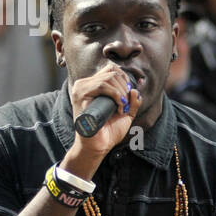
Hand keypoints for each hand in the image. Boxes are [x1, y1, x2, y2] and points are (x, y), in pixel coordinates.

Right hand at [62, 63, 143, 177]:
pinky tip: (119, 107)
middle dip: (125, 88)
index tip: (128, 95)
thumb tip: (135, 90)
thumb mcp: (126, 113)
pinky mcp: (80, 95)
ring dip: (121, 93)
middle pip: (112, 72)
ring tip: (122, 107)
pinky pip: (102, 86)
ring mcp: (81, 89)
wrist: (99, 146)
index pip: (111, 69)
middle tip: (126, 104)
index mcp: (93, 85)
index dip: (124, 79)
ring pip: (108, 78)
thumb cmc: (109, 131)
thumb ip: (132, 102)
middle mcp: (85, 84)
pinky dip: (116, 95)